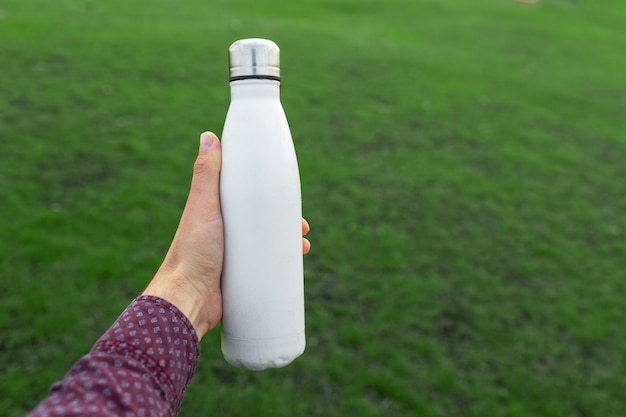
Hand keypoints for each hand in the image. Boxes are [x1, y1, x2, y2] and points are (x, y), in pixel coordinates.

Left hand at [143, 132, 309, 338]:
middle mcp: (225, 232)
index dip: (268, 192)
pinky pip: (264, 267)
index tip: (287, 192)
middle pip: (262, 221)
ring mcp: (233, 255)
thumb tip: (209, 136)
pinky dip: (280, 265)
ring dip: (287, 244)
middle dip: (284, 221)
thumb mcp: (203, 207)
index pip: (247, 196)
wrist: (187, 300)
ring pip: (266, 244)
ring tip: (303, 247)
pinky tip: (294, 268)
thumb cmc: (191, 252)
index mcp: (217, 212)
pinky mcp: (240, 277)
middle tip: (302, 226)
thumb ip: (206, 174)